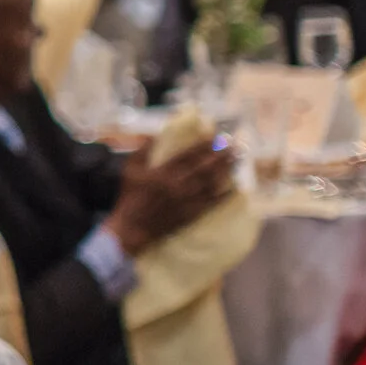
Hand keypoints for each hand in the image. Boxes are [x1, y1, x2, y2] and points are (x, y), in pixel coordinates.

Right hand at [106, 139, 231, 251]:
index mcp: (162, 173)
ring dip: (225, 171)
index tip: (215, 138)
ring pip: (210, 183)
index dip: (203, 147)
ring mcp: (186, 200)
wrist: (133, 227)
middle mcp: (177, 185)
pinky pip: (211, 203)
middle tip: (233, 146)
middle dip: (220, 156)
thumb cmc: (130, 198)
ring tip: (235, 161)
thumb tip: (153, 137)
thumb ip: (141, 152)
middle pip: (204, 168)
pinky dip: (223, 196)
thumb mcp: (130, 171)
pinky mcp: (191, 214)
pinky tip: (233, 188)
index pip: (188, 156)